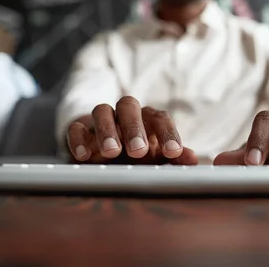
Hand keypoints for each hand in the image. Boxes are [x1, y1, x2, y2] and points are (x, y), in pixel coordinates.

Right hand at [66, 96, 197, 164]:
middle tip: (138, 151)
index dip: (167, 134)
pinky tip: (84, 156)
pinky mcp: (80, 130)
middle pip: (129, 106)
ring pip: (102, 111)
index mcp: (148, 120)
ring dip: (107, 130)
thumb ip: (174, 159)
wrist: (105, 158)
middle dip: (134, 128)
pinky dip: (79, 139)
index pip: (160, 119)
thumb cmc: (138, 158)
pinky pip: (76, 127)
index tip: (172, 153)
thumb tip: (192, 158)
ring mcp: (101, 121)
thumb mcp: (157, 160)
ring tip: (112, 151)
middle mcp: (125, 115)